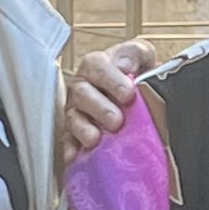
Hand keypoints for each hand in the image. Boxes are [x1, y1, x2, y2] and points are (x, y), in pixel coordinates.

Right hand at [61, 41, 148, 162]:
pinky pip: (68, 140)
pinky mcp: (75, 133)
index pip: (96, 66)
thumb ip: (134, 53)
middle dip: (99, 108)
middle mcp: (82, 87)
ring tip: (94, 138)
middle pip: (81, 93)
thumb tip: (125, 65)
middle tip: (116, 120)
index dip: (111, 79)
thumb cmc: (134, 73)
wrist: (136, 95)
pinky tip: (74, 156)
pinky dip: (70, 148)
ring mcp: (77, 110)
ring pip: (73, 117)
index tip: (128, 93)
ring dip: (83, 128)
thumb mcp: (140, 55)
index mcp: (97, 66)